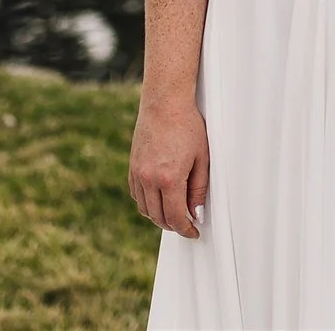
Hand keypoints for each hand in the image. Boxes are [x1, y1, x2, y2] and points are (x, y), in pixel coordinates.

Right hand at [129, 98, 208, 237]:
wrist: (164, 103)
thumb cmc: (188, 126)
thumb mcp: (202, 159)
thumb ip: (198, 189)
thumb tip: (196, 213)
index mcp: (169, 179)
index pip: (175, 217)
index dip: (185, 229)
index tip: (193, 232)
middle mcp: (149, 179)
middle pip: (158, 217)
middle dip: (173, 225)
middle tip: (186, 224)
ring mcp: (138, 173)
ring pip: (145, 208)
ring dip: (159, 216)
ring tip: (174, 213)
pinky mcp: (132, 166)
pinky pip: (137, 194)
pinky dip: (147, 202)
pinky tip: (159, 198)